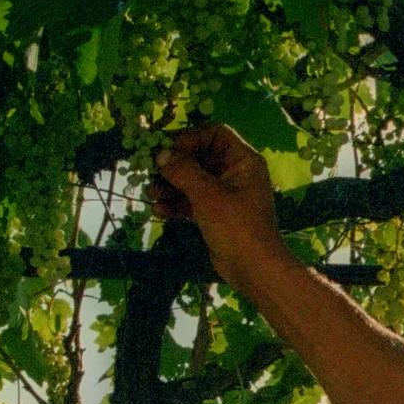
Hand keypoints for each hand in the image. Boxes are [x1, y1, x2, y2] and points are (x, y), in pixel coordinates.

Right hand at [145, 122, 281, 280]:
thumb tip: (160, 154)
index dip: (190, 138)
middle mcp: (236, 174)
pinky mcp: (216, 214)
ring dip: (170, 186)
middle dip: (174, 166)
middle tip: (150, 172)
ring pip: (193, 181)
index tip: (167, 149)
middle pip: (199, 157)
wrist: (253, 268)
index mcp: (243, 161)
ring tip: (151, 195)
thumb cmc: (236, 225)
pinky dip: (176, 204)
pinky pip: (192, 201)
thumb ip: (183, 171)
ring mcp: (226, 195)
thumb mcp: (207, 194)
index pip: (214, 134)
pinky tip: (159, 212)